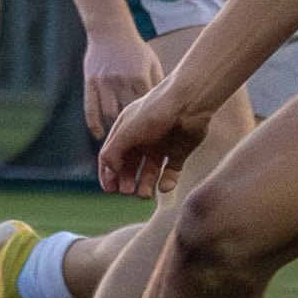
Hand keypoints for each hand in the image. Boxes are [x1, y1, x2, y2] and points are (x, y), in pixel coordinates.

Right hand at [78, 25, 163, 152]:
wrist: (110, 29)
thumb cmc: (134, 49)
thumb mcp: (151, 62)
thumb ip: (157, 84)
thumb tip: (168, 105)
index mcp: (139, 77)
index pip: (145, 107)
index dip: (151, 124)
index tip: (156, 140)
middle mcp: (121, 80)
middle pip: (126, 114)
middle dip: (132, 133)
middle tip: (136, 148)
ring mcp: (104, 82)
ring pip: (108, 113)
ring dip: (114, 130)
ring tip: (120, 143)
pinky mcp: (89, 82)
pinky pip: (90, 108)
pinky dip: (94, 124)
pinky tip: (99, 135)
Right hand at [99, 80, 215, 201]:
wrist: (189, 103)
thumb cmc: (154, 111)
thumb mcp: (126, 131)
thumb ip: (112, 152)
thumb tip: (110, 171)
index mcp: (126, 130)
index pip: (112, 154)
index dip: (108, 173)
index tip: (109, 190)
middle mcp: (142, 138)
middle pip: (130, 165)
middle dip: (127, 180)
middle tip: (128, 191)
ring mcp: (161, 145)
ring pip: (150, 172)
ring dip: (145, 185)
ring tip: (144, 194)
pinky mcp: (179, 151)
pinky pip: (171, 172)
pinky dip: (167, 182)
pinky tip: (164, 187)